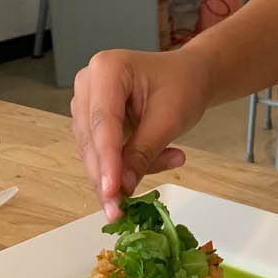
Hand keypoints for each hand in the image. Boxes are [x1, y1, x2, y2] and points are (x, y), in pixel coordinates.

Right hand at [71, 47, 209, 221]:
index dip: (107, 160)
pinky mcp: (92, 120)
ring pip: (93, 150)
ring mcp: (87, 101)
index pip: (103, 122)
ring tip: (166, 164)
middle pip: (92, 139)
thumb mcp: (169, 119)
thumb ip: (143, 153)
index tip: (112, 192)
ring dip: (121, 171)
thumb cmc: (183, 85)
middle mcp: (89, 83)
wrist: (191, 75)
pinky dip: (126, 165)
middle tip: (121, 209)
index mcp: (107, 69)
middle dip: (108, 176)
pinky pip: (102, 152)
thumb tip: (122, 189)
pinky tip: (163, 158)